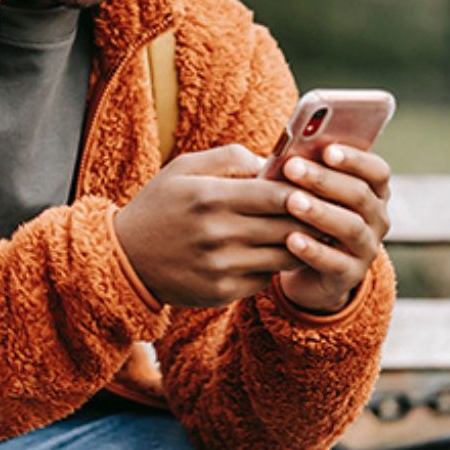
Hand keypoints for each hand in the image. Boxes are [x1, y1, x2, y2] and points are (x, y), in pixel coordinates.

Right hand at [113, 144, 305, 308]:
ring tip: (308, 232)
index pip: (276, 194)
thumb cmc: (160, 205)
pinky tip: (272, 254)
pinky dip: (273, 266)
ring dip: (300, 245)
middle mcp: (217, 234)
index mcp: (209, 197)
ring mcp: (220, 267)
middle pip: (287, 227)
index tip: (314, 187)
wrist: (125, 258)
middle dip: (311, 218)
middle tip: (324, 210)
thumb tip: (274, 161)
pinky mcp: (222, 292)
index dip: (303, 191)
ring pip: (284, 256)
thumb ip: (230, 157)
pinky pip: (266, 279)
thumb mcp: (184, 168)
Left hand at [274, 145, 391, 313]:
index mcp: (373, 192)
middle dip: (324, 179)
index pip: (377, 171)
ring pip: (350, 227)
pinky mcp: (350, 275)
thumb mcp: (311, 194)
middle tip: (292, 168)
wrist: (309, 270)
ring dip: (320, 212)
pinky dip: (313, 250)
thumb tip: (285, 154)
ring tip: (292, 202)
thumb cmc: (308, 217)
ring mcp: (366, 248)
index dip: (354, 159)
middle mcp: (377, 219)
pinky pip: (335, 262)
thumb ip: (307, 173)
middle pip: (359, 195)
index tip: (327, 150)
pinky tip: (291, 240)